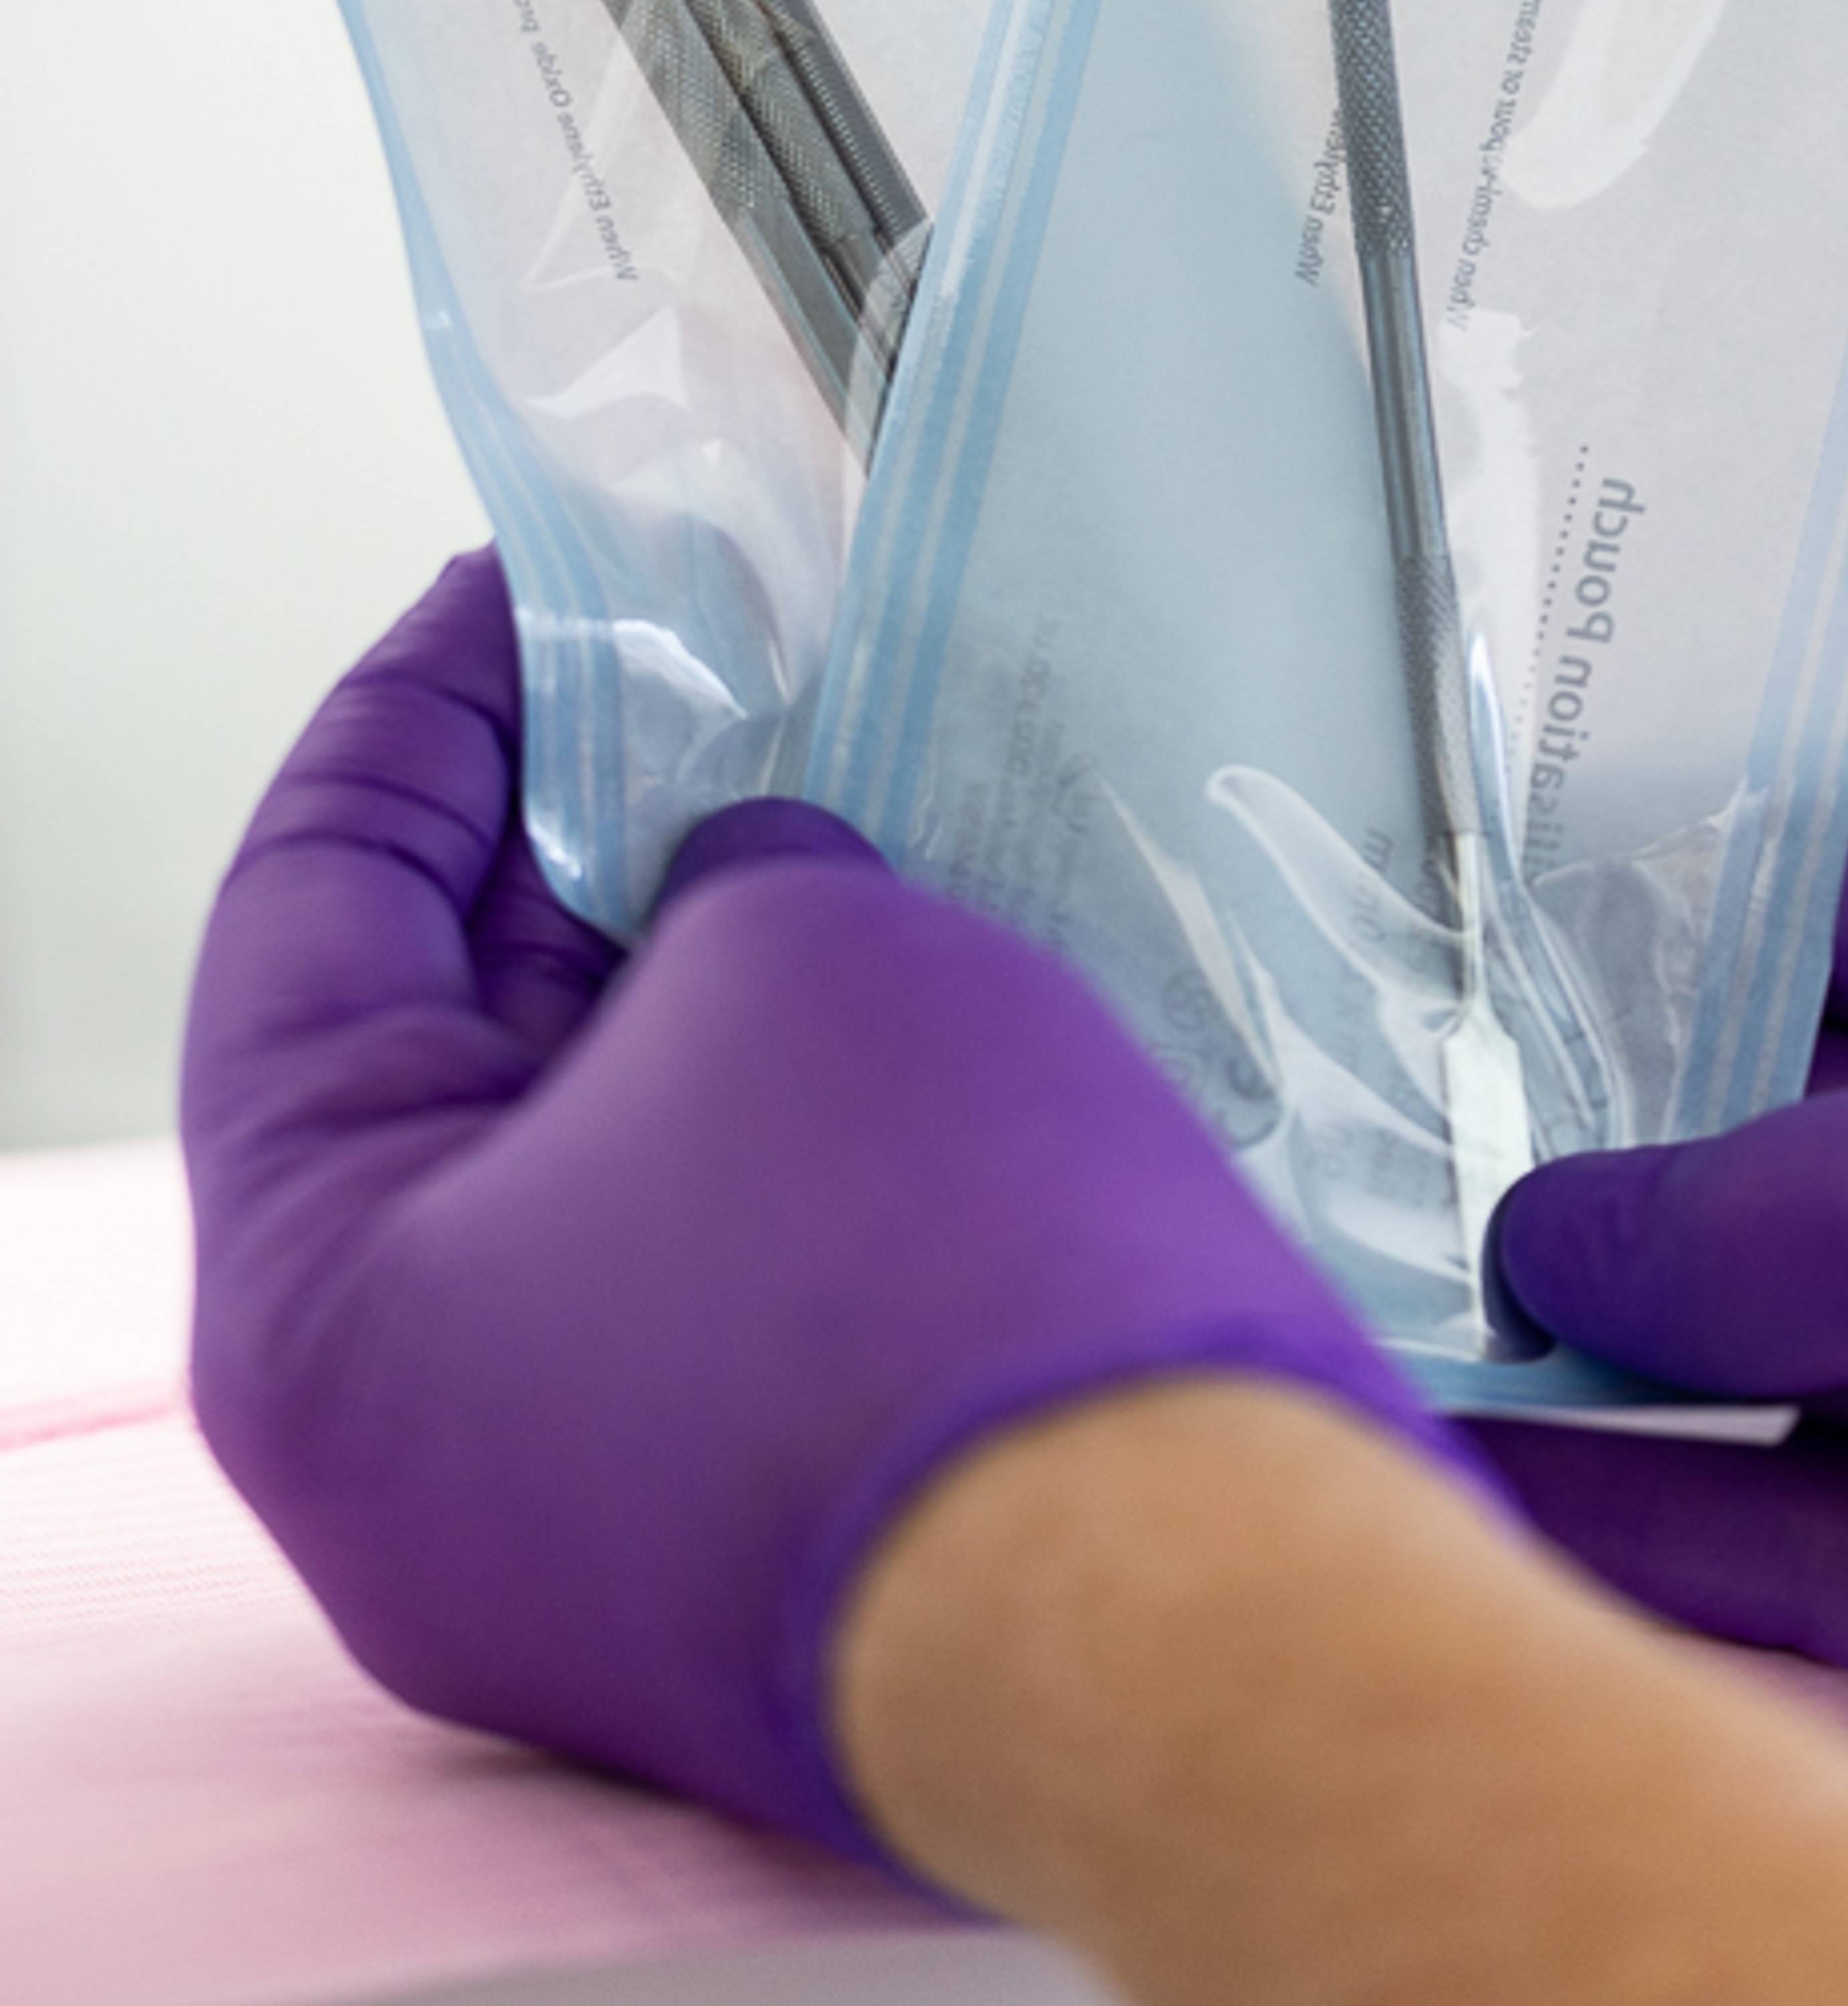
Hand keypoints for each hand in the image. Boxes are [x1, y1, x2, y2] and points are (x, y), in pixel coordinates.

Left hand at [183, 549, 1448, 1859]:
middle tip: (692, 651)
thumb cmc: (917, 1249)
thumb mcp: (785, 953)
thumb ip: (720, 886)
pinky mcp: (779, 1515)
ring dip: (719, 966)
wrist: (1204, 1601)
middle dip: (582, 835)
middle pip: (454, 1052)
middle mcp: (423, 1442)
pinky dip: (805, 1095)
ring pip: (623, 1157)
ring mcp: (605, 1501)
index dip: (423, 712)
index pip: (310, 920)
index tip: (526, 579)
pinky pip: (746, 1253)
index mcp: (320, 1312)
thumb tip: (752, 902)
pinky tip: (917, 945)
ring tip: (824, 767)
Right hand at [1477, 759, 1847, 1996]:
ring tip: (1418, 1316)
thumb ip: (1810, 1198)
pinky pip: (1791, 1541)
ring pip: (1775, 1344)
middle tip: (1412, 1142)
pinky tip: (1504, 1493)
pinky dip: (1645, 1528)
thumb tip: (1572, 1220)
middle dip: (1616, 1137)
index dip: (1703, 887)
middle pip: (1808, 1116)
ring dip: (1600, 1343)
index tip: (1503, 920)